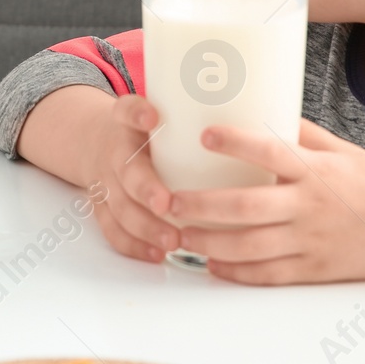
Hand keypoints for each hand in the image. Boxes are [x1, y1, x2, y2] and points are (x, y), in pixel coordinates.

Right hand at [83, 95, 181, 263]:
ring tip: (171, 241)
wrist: (99, 142)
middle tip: (167, 203)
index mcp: (128, 121)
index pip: (127, 110)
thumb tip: (266, 109)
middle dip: (146, 188)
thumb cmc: (146, 131)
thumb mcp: (160, 111)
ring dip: (144, 226)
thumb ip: (197, 110)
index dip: (137, 113)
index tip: (153, 117)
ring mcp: (106, 182)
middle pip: (125, 169)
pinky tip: (156, 254)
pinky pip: (113, 230)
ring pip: (119, 207)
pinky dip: (134, 245)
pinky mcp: (103, 208)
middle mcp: (115, 151)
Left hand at [171, 120, 364, 283]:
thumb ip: (301, 133)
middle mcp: (309, 206)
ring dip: (209, 242)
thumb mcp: (340, 150)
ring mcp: (310, 240)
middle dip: (202, 205)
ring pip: (249, 245)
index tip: (204, 134)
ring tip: (181, 234)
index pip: (270, 151)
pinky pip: (267, 274)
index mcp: (315, 170)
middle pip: (246, 207)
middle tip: (170, 200)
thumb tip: (262, 105)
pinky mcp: (313, 269)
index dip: (236, 143)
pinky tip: (212, 265)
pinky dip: (236, 272)